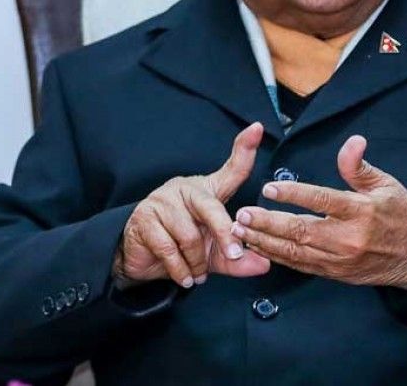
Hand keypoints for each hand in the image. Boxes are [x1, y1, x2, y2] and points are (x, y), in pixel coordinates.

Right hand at [114, 122, 270, 287]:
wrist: (142, 260)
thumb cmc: (183, 249)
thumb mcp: (215, 256)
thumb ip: (238, 260)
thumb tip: (264, 264)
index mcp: (207, 191)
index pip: (230, 169)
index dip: (244, 149)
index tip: (257, 129)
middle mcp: (186, 189)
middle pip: (211, 207)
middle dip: (225, 234)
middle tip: (234, 255)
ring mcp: (162, 200)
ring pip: (189, 234)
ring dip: (196, 261)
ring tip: (198, 273)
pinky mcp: (144, 218)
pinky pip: (168, 247)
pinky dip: (180, 268)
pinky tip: (184, 277)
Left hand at [230, 135, 406, 288]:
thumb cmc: (401, 215)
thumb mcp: (386, 185)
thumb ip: (360, 167)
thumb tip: (353, 141)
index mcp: (361, 211)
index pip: (322, 201)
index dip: (294, 194)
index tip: (269, 188)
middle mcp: (347, 238)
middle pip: (301, 230)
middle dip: (268, 223)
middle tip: (243, 214)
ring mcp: (339, 259)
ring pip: (296, 251)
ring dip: (266, 241)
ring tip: (242, 230)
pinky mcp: (334, 272)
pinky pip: (301, 265)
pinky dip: (278, 256)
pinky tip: (259, 247)